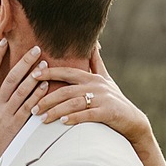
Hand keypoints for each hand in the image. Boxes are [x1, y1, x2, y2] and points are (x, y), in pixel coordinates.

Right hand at [0, 41, 48, 165]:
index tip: (4, 42)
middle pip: (10, 78)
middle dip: (24, 62)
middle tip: (36, 48)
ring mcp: (6, 114)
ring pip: (21, 91)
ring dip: (33, 76)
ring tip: (44, 64)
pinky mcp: (16, 125)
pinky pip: (28, 107)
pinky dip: (37, 95)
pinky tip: (46, 85)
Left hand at [33, 49, 151, 153]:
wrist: (133, 121)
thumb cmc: (115, 100)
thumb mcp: (106, 79)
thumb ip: (96, 63)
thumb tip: (93, 44)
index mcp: (91, 77)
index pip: (67, 72)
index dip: (50, 72)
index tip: (33, 74)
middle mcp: (96, 86)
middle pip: (66, 90)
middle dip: (47, 99)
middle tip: (33, 108)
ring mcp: (102, 99)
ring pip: (74, 103)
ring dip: (56, 111)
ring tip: (42, 119)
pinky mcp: (108, 112)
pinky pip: (88, 115)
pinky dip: (74, 118)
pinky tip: (63, 122)